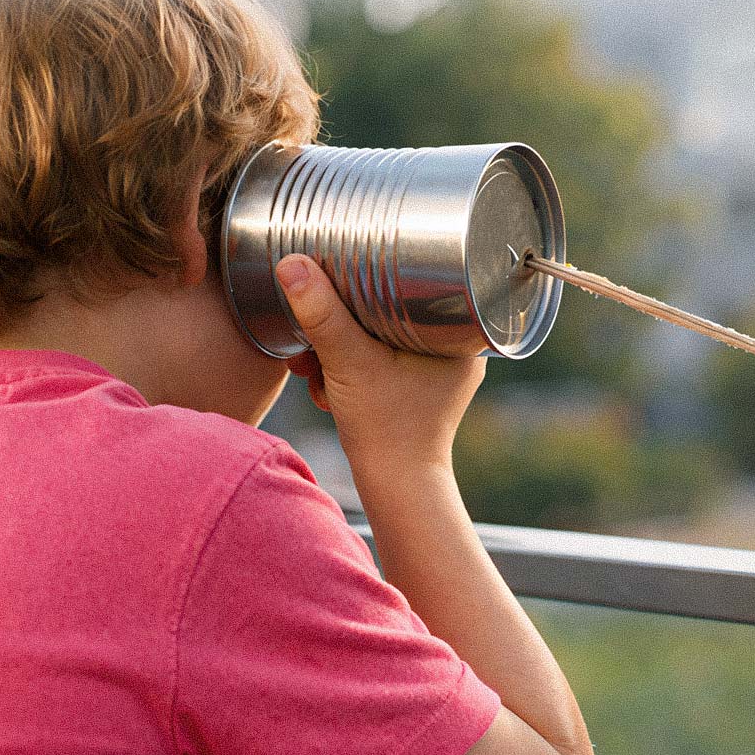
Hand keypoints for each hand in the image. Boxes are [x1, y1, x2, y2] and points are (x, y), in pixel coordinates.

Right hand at [277, 254, 485, 474]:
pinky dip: (351, 366)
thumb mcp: (348, 364)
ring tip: (313, 365)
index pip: (419, 280)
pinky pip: (380, 358)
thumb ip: (321, 315)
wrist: (396, 489)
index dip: (372, 275)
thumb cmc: (386, 433)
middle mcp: (457, 350)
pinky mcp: (417, 388)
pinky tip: (328, 382)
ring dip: (339, 346)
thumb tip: (293, 265)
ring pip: (380, 335)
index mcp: (462, 335)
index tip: (337, 276)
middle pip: (391, 310)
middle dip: (341, 321)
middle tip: (312, 334)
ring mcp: (437, 371)